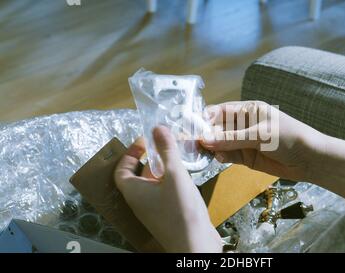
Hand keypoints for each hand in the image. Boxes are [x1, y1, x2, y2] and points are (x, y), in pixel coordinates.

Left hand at [114, 126, 221, 251]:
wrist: (195, 245)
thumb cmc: (181, 211)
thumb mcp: (175, 175)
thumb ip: (167, 151)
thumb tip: (157, 128)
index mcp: (134, 192)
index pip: (122, 170)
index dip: (130, 153)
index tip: (144, 141)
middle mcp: (141, 202)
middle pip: (138, 176)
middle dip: (150, 159)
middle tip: (164, 145)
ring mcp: (154, 210)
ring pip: (154, 185)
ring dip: (163, 170)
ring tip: (177, 157)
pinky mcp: (168, 215)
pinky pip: (164, 193)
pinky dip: (171, 182)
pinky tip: (186, 177)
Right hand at [201, 101, 344, 200]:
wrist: (310, 159)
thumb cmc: (289, 137)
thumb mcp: (260, 135)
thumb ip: (232, 138)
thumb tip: (205, 140)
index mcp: (248, 110)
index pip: (221, 111)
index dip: (206, 117)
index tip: (193, 126)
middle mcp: (243, 124)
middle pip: (218, 128)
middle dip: (206, 134)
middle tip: (192, 142)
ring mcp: (244, 141)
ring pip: (220, 143)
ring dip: (212, 147)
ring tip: (202, 152)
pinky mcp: (246, 157)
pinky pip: (228, 156)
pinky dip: (220, 157)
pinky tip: (216, 158)